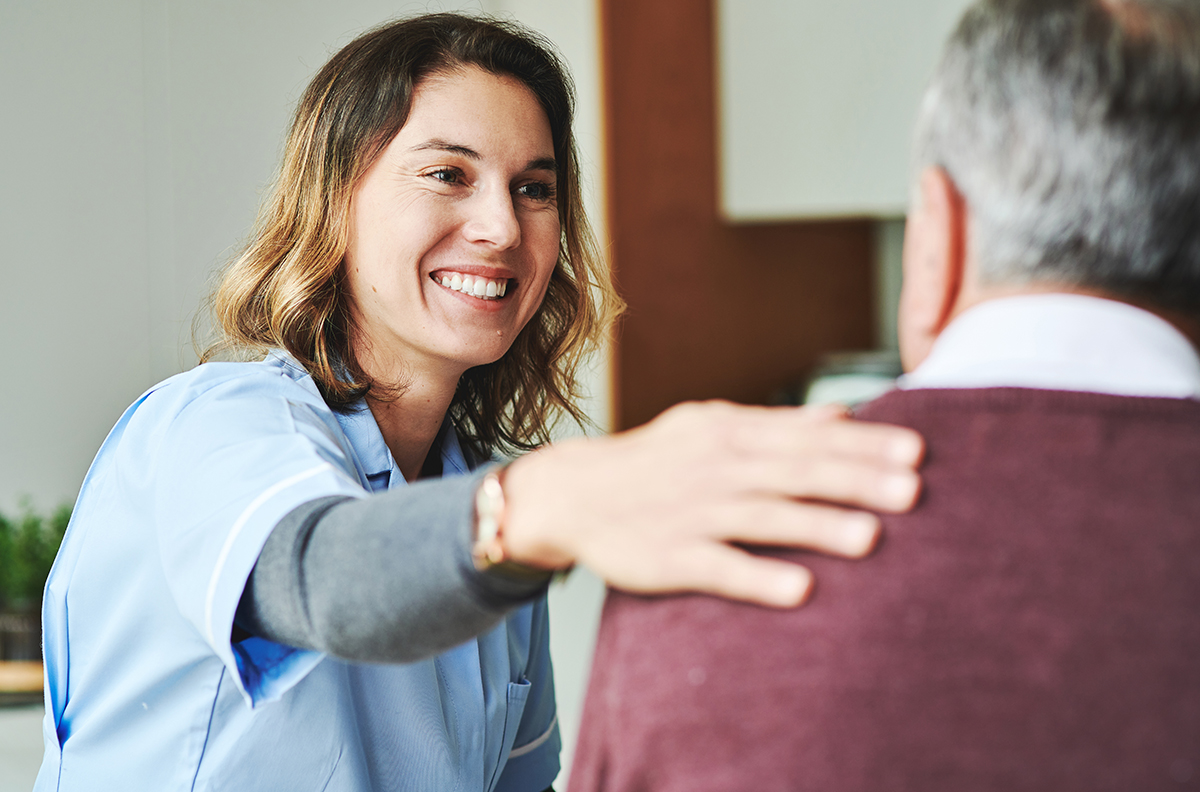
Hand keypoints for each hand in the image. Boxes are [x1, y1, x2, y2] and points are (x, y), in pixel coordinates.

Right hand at [500, 400, 922, 607]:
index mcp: (730, 432)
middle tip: (913, 491)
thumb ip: (779, 423)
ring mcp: (692, 512)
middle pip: (794, 472)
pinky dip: (758, 576)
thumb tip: (846, 414)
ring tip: (872, 537)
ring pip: (762, 517)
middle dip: (855, 479)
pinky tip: (800, 589)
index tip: (917, 452)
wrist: (573, 492)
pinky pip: (718, 567)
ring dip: (817, 525)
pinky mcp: (669, 557)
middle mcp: (715, 467)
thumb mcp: (711, 426)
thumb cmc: (656, 460)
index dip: (863, 444)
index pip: (806, 436)